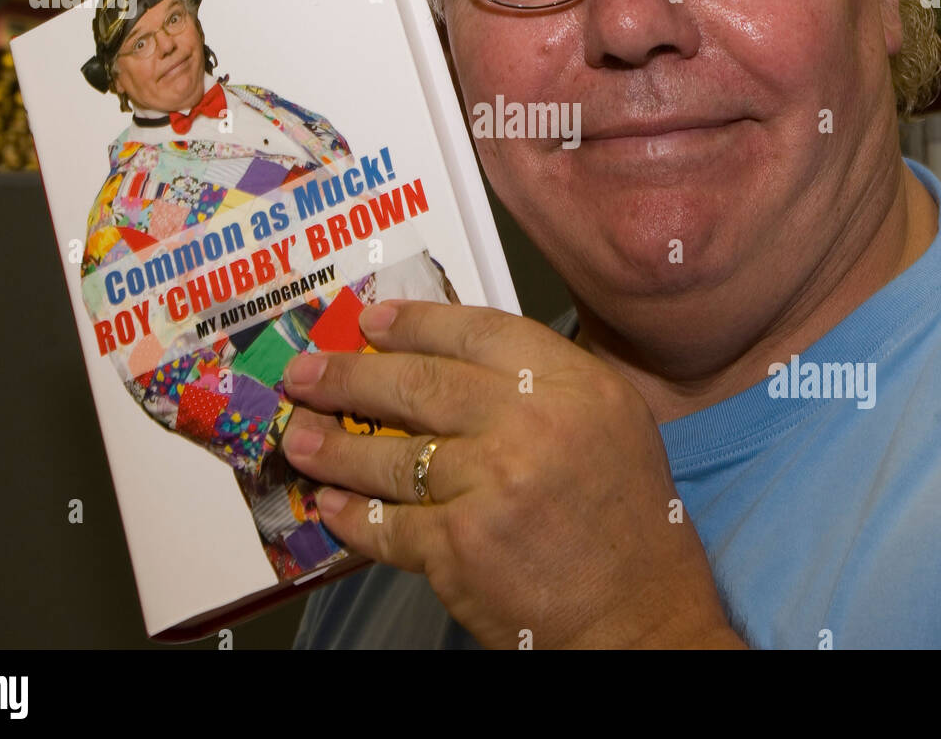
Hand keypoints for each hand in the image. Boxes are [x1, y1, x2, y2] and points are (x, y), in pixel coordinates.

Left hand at [281, 299, 743, 648]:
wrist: (641, 618)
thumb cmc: (627, 525)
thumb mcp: (609, 423)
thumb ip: (541, 387)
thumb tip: (448, 363)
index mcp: (574, 384)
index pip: (478, 330)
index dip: (416, 323)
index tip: (372, 321)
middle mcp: (534, 422)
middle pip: (421, 384)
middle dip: (350, 377)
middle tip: (307, 373)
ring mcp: (494, 482)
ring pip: (393, 455)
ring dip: (334, 447)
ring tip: (299, 438)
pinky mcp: (461, 545)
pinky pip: (388, 523)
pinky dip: (352, 517)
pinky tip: (332, 506)